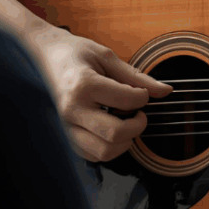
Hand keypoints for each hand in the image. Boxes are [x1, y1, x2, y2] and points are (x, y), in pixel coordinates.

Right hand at [32, 24, 171, 161]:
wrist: (42, 56)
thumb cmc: (75, 53)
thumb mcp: (106, 56)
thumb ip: (136, 76)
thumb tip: (166, 91)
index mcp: (84, 85)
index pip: (127, 100)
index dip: (143, 97)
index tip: (141, 92)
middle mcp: (72, 109)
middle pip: (115, 134)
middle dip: (137, 125)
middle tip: (139, 113)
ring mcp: (65, 126)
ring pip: (103, 152)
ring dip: (124, 141)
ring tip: (125, 122)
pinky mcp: (65, 136)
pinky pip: (92, 155)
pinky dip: (109, 147)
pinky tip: (111, 128)